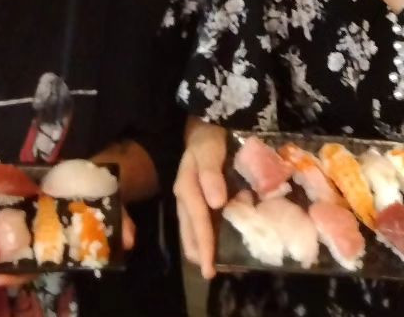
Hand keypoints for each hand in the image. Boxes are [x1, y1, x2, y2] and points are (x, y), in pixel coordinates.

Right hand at [173, 122, 227, 277]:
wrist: (203, 129)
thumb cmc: (208, 140)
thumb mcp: (209, 150)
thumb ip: (211, 174)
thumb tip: (216, 203)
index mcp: (186, 188)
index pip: (197, 221)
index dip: (204, 244)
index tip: (210, 268)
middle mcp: (184, 199)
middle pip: (189, 233)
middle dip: (200, 254)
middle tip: (213, 273)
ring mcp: (189, 201)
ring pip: (191, 231)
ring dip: (202, 247)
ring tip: (216, 264)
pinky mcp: (196, 200)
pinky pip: (198, 223)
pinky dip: (207, 236)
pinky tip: (219, 242)